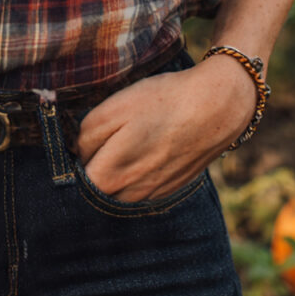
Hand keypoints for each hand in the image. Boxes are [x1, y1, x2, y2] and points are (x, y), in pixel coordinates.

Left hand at [73, 56, 256, 202]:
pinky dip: (140, 173)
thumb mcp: (114, 108)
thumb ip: (87, 135)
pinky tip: (149, 149)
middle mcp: (130, 193)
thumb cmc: (162, 102)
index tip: (86, 139)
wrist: (216, 107)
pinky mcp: (171, 188)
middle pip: (98, 188)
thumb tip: (78, 151)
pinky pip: (143, 188)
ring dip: (117, 172)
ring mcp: (154, 193)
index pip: (79, 178)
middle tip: (107, 137)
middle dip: (96, 165)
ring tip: (130, 141)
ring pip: (120, 191)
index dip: (79, 156)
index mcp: (110, 175)